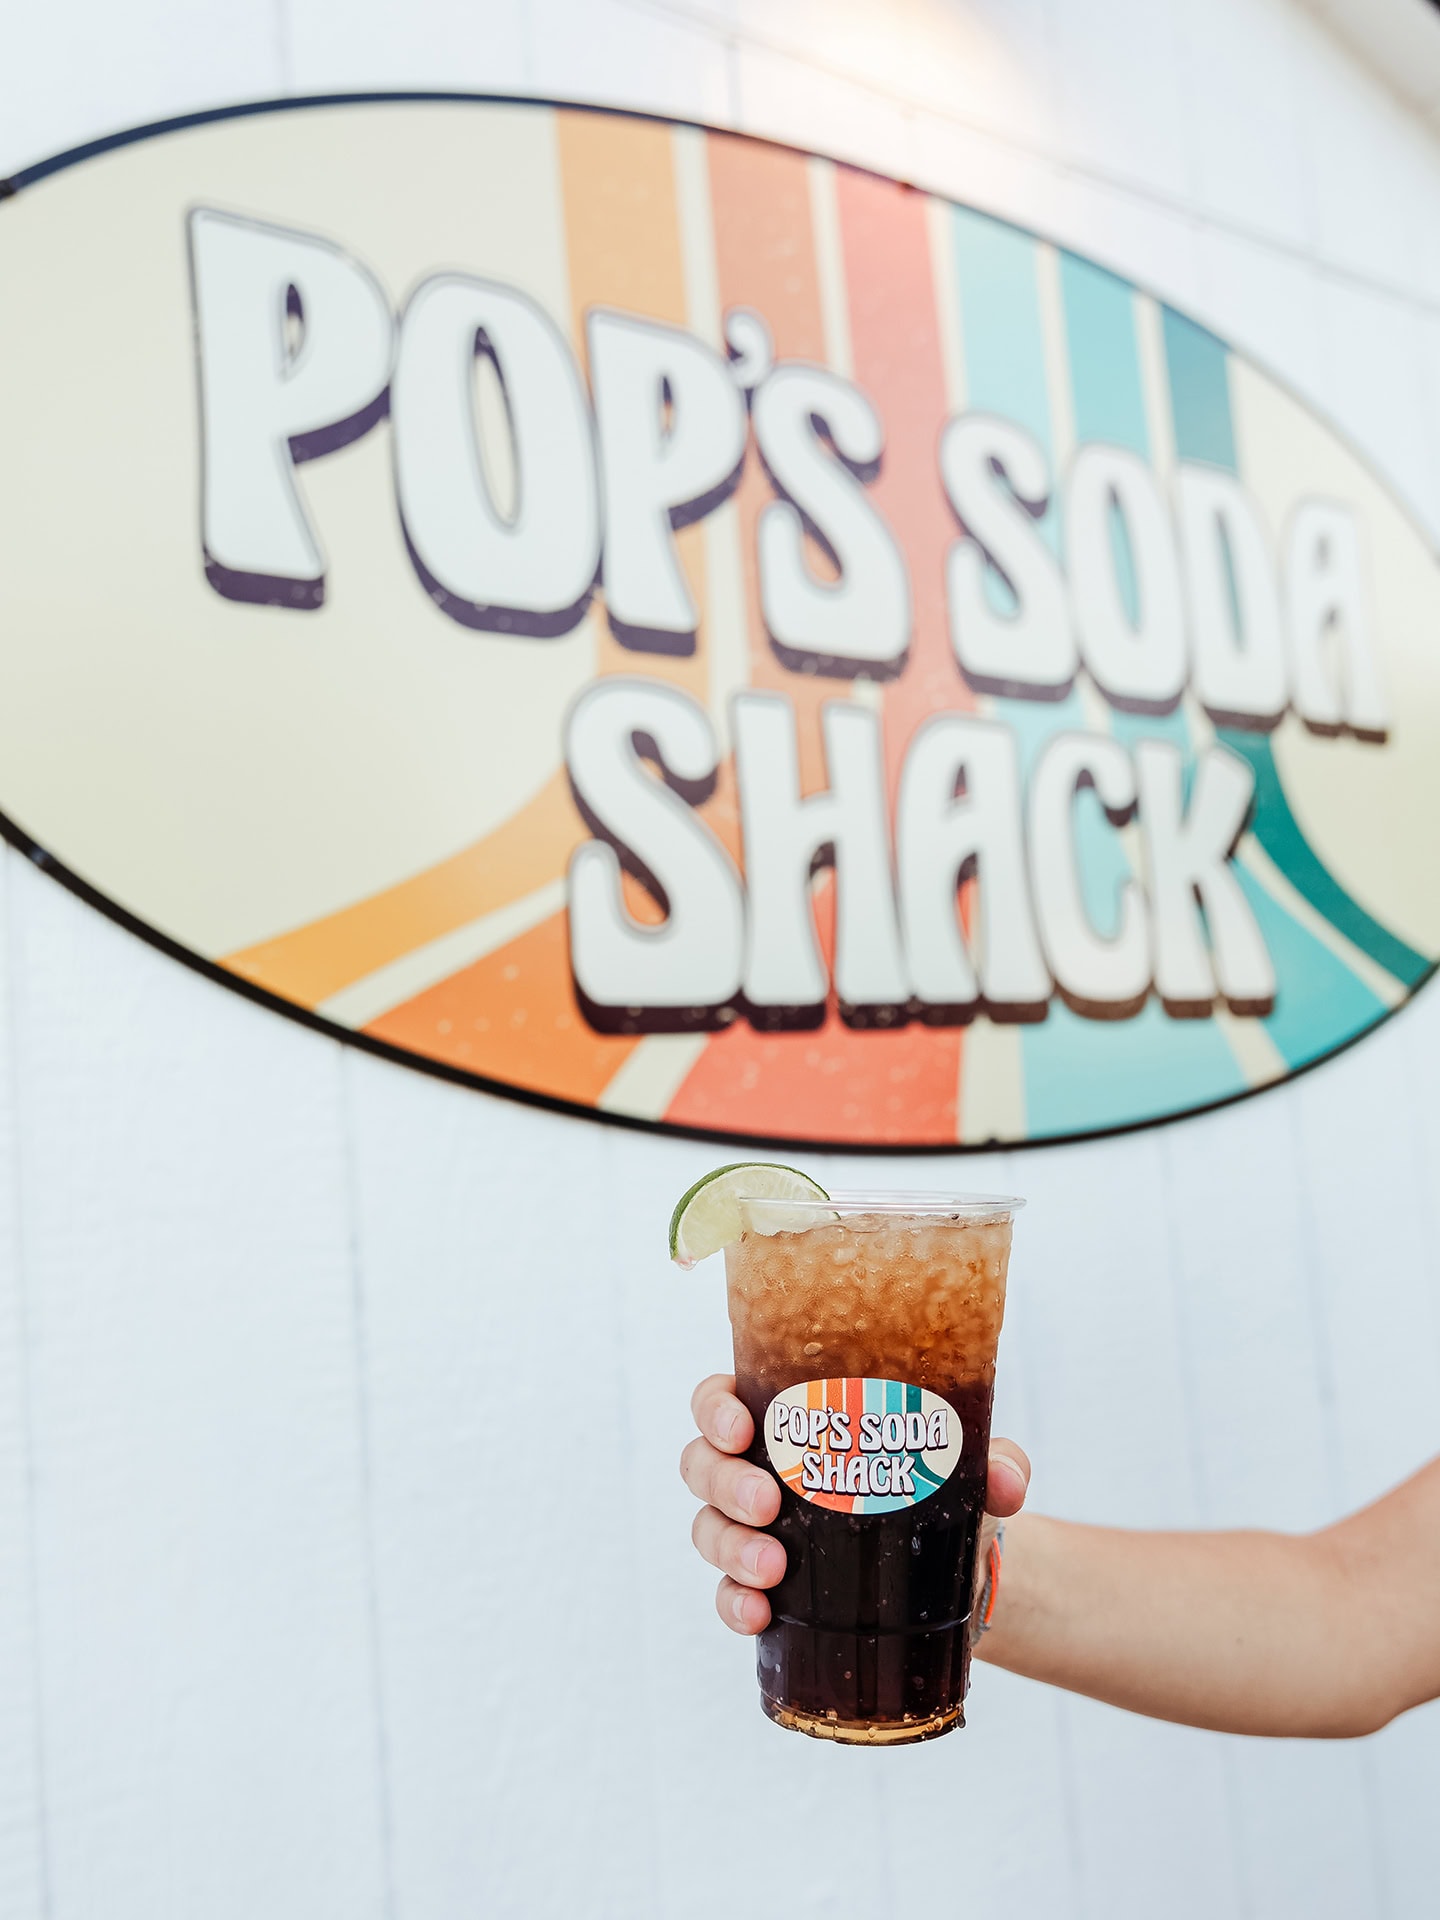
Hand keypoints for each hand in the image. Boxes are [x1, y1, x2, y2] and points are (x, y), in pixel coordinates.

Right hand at [680, 1372, 1031, 1635]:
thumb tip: (1006, 1478)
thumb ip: (996, 1462)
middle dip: (725, 1481)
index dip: (715, 1406)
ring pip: (708, 1527)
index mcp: (789, 1418)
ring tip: (772, 1567)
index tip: (740, 1426)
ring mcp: (754, 1531)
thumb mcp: (971, 1467)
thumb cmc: (941, 1488)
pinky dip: (733, 1603)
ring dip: (729, 1546)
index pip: (722, 1396)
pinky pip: (727, 1594)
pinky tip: (758, 1614)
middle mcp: (758, 1468)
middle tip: (767, 1503)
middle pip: (704, 1463)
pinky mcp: (766, 1589)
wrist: (957, 1570)